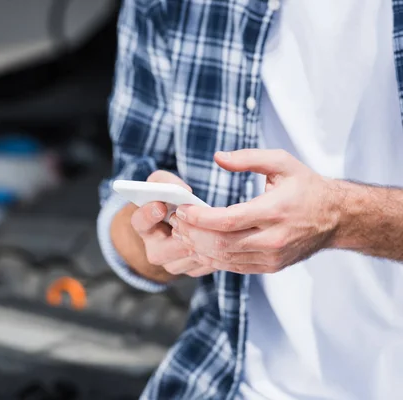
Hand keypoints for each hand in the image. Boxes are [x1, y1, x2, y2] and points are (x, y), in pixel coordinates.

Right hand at [130, 171, 214, 277]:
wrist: (177, 224)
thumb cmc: (168, 198)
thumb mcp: (161, 184)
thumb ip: (167, 182)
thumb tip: (185, 192)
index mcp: (143, 226)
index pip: (140, 222)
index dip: (149, 215)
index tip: (160, 206)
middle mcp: (154, 250)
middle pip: (170, 246)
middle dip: (187, 231)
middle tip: (200, 217)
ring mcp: (172, 264)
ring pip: (191, 256)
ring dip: (205, 240)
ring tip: (216, 224)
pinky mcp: (190, 271)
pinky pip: (206, 263)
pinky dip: (216, 250)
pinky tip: (223, 235)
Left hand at [171, 149, 340, 273]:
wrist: (337, 218)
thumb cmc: (306, 187)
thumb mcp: (282, 162)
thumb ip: (248, 158)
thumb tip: (218, 157)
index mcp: (275, 211)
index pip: (228, 220)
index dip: (200, 217)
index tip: (182, 209)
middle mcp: (273, 238)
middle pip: (222, 243)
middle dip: (193, 234)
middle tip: (176, 222)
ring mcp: (272, 257)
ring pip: (225, 259)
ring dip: (198, 248)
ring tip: (182, 233)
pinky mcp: (271, 267)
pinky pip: (235, 267)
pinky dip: (213, 258)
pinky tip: (199, 246)